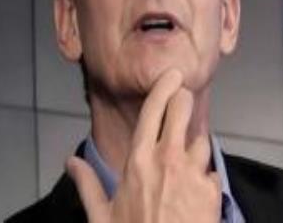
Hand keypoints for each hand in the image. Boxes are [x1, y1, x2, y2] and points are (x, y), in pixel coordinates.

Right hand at [66, 70, 220, 222]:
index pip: (152, 111)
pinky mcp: (212, 190)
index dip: (163, 87)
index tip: (172, 74)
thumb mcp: (102, 217)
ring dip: (194, 147)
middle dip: (183, 100)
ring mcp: (192, 173)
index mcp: (138, 161)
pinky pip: (210, 172)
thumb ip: (88, 184)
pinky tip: (194, 194)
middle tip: (183, 98)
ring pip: (200, 140)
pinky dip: (204, 177)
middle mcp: (167, 159)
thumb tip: (71, 161)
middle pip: (181, 111)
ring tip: (184, 167)